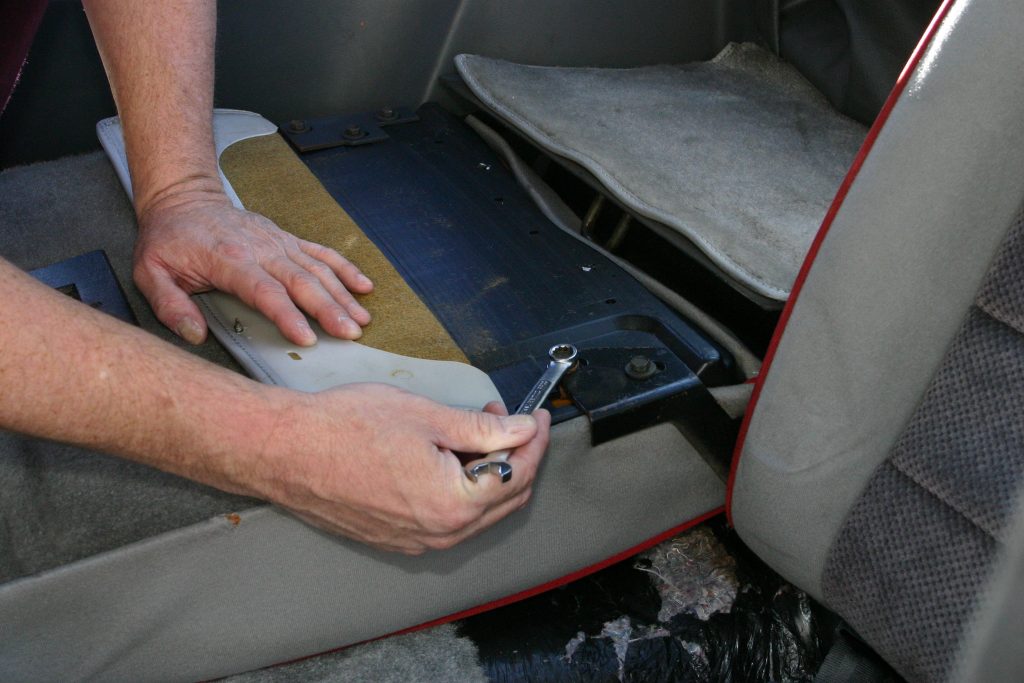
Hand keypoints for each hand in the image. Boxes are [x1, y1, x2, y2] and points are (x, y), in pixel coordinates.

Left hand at [133, 192, 372, 345]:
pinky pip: (321, 252)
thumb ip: (169, 306)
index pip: (265, 290)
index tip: (307, 337)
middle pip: (302, 281)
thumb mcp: (148, 273)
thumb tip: (194, 335)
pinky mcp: (287, 239)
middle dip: (329, 309)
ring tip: (361, 320)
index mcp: (228, 259)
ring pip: (317, 269)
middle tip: (350, 333)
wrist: (182, 199)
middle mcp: (260, 249)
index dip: (288, 314)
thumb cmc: (167, 239)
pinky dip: (345, 269)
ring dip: (343, 294)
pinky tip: (364, 286)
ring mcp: (277, 242)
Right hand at [253, 384, 550, 553]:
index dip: (533, 441)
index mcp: (452, 505)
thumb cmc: (344, 428)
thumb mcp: (427, 416)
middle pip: (502, 499)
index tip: (536, 417)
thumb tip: (520, 430)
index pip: (516, 475)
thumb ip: (483, 429)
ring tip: (476, 431)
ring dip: (487, 472)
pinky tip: (448, 457)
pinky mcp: (394, 537)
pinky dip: (459, 488)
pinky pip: (445, 517)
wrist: (285, 450)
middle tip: (510, 421)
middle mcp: (437, 533)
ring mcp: (414, 540)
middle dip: (515, 457)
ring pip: (475, 511)